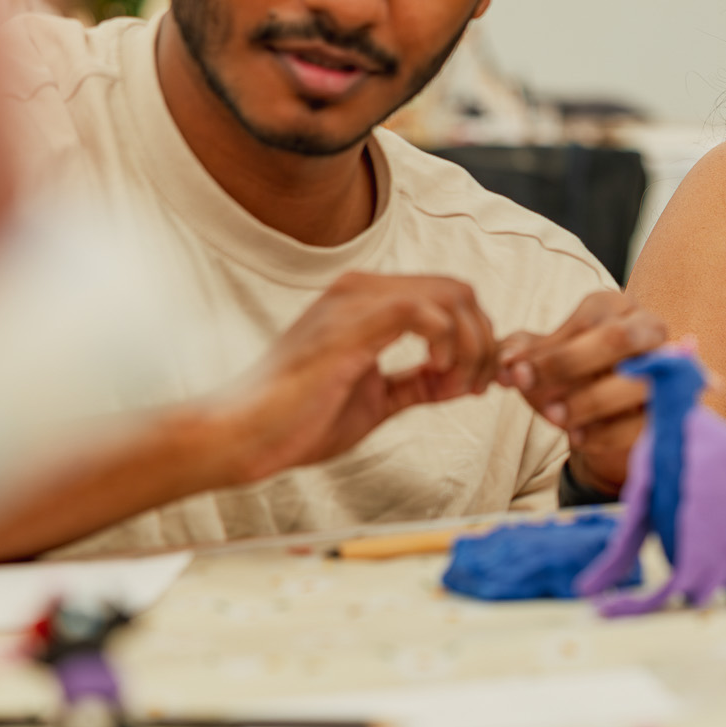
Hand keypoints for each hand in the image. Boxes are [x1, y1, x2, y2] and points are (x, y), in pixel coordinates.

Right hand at [213, 272, 499, 484]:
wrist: (242, 436)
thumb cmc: (297, 422)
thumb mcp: (375, 401)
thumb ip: (415, 384)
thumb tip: (461, 381)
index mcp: (365, 304)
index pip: (446, 297)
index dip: (476, 338)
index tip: (476, 384)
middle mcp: (362, 290)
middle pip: (458, 290)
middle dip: (483, 340)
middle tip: (479, 386)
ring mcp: (356, 301)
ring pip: (451, 295)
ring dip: (472, 344)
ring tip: (460, 386)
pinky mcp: (353, 322)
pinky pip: (426, 311)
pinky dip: (449, 343)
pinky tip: (439, 374)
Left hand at [498, 290, 668, 495]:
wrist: (612, 413)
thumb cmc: (576, 374)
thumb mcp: (545, 359)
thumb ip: (521, 354)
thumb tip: (505, 363)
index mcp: (617, 308)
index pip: (587, 319)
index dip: (547, 346)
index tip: (512, 369)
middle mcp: (649, 331)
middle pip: (617, 339)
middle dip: (568, 363)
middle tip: (527, 385)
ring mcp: (667, 371)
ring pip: (635, 381)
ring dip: (588, 401)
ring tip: (552, 417)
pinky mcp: (670, 410)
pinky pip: (641, 422)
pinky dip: (605, 432)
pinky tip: (575, 438)